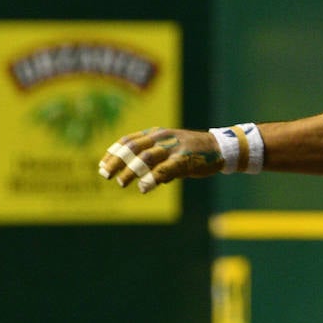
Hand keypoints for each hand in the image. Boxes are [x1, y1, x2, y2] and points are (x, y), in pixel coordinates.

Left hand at [98, 126, 222, 192]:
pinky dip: (151, 179)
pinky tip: (144, 188)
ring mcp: (174, 148)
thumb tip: (135, 175)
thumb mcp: (169, 148)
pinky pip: (164, 169)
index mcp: (157, 133)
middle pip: (133, 148)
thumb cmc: (192, 150)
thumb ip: (153, 158)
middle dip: (117, 162)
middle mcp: (163, 138)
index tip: (102, 165)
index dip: (113, 153)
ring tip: (121, 183)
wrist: (220, 147)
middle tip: (105, 175)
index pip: (129, 140)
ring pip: (146, 157)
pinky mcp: (185, 159)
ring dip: (131, 171)